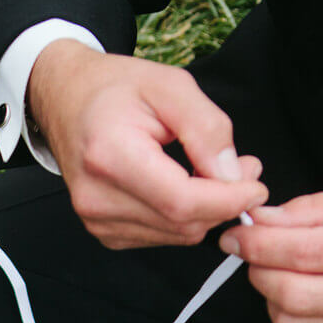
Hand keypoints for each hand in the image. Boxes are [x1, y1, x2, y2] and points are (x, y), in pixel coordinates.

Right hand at [27, 39, 267, 249]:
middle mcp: (98, 198)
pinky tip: (183, 187)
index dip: (227, 200)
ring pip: (177, 235)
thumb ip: (207, 129)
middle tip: (242, 169)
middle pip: (182, 223)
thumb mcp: (170, 86)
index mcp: (110, 156)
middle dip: (223, 203)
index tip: (256, 186)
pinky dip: (183, 217)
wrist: (66, 102)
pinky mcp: (105, 233)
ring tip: (213, 171)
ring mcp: (98, 221)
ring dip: (206, 211)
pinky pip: (162, 237)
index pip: (181, 201)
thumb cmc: (114, 89)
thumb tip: (232, 174)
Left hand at [218, 181, 322, 322]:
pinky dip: (288, 322)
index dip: (258, 245)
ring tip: (287, 276)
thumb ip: (312, 210)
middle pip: (290, 293)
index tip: (237, 236)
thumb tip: (261, 222)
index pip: (303, 252)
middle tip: (257, 254)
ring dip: (271, 299)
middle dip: (260, 271)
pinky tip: (304, 300)